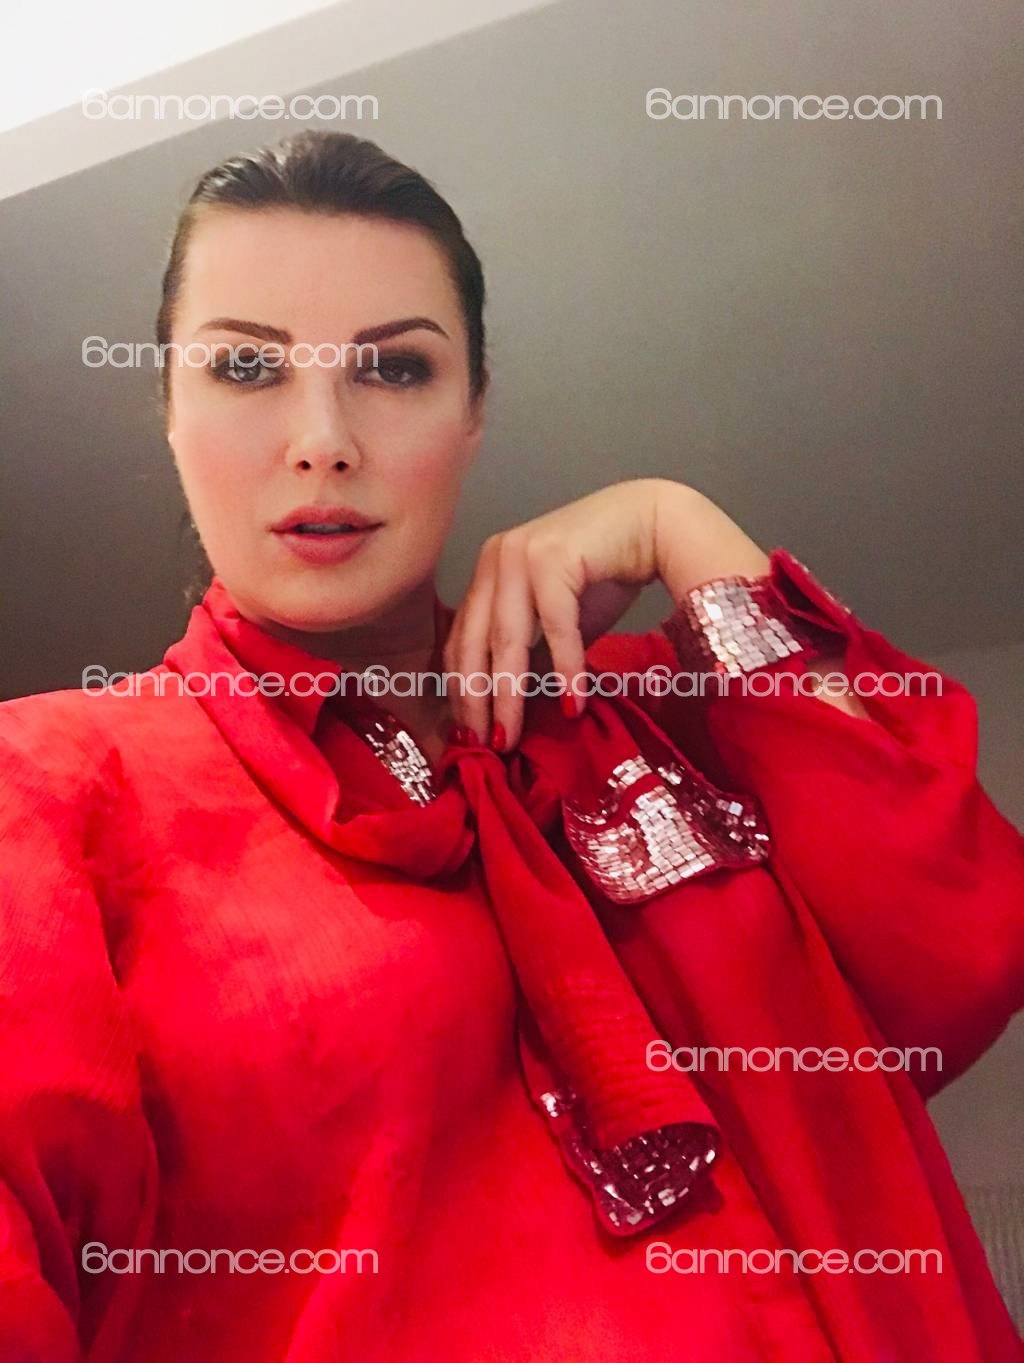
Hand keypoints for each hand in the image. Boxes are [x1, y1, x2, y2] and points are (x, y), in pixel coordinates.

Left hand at [442, 478, 769, 750]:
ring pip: (506, 639)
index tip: (468, 734)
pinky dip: (565, 668)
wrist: (653, 525)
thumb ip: (532, 654)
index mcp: (488, 572)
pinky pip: (555, 625)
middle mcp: (496, 559)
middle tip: (485, 744)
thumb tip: (509, 708)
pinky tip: (572, 703)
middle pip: (475, 643)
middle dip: (478, 701)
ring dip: (510, 695)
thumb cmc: (606, 573)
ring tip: (512, 735)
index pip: (462, 640)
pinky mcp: (554, 555)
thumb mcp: (558, 622)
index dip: (462, 691)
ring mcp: (521, 554)